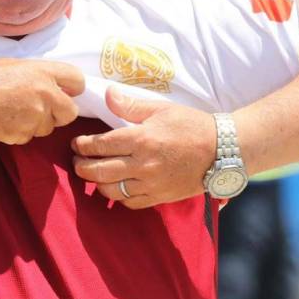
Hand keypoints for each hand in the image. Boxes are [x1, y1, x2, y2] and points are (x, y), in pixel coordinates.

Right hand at [0, 58, 84, 144]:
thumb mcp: (14, 65)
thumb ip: (38, 75)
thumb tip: (53, 85)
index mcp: (43, 71)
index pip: (78, 80)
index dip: (73, 89)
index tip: (66, 92)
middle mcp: (45, 94)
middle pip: (70, 112)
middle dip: (59, 114)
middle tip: (41, 109)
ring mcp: (35, 116)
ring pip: (47, 128)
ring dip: (36, 124)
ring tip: (12, 112)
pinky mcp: (22, 134)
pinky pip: (28, 137)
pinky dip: (18, 132)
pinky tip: (2, 121)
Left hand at [72, 87, 217, 208]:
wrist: (223, 151)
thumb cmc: (192, 125)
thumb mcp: (161, 109)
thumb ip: (130, 105)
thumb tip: (107, 94)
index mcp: (142, 139)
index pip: (100, 145)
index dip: (83, 145)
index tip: (76, 143)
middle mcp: (143, 165)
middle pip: (100, 171)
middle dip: (81, 167)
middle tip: (76, 161)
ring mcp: (151, 184)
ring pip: (111, 191)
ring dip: (96, 183)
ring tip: (92, 175)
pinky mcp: (160, 197)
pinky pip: (130, 203)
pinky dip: (118, 197)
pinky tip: (115, 188)